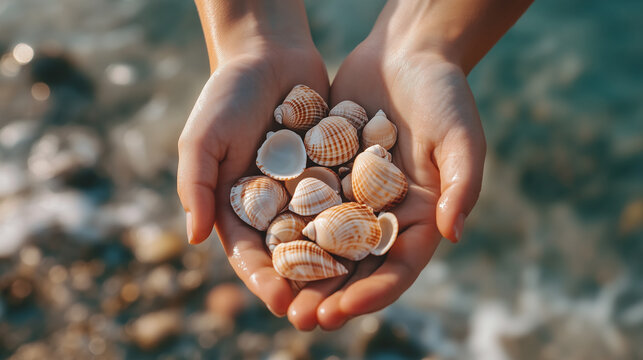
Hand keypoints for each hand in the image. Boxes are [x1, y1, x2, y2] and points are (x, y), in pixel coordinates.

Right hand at [178, 1, 329, 315]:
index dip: (263, 279)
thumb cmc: (226, 95)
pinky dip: (360, 221)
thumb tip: (193, 238)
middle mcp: (275, 206)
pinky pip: (349, 200)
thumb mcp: (202, 138)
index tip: (279, 301)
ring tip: (354, 289)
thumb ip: (196, 186)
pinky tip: (377, 241)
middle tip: (322, 313)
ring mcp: (307, 190)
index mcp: (238, 207)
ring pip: (324, 235)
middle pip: (291, 254)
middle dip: (305, 284)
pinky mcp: (336, 170)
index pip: (249, 253)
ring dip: (337, 264)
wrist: (268, 53)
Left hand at [286, 34, 485, 329]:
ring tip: (277, 294)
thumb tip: (454, 234)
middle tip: (301, 319)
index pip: (398, 267)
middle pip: (357, 267)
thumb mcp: (461, 137)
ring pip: (325, 244)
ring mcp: (354, 196)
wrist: (406, 54)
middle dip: (330, 295)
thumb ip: (461, 184)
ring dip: (303, 272)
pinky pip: (305, 205)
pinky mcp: (328, 174)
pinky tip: (263, 244)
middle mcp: (385, 214)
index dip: (373, 293)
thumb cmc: (443, 94)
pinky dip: (287, 226)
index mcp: (421, 216)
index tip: (343, 310)